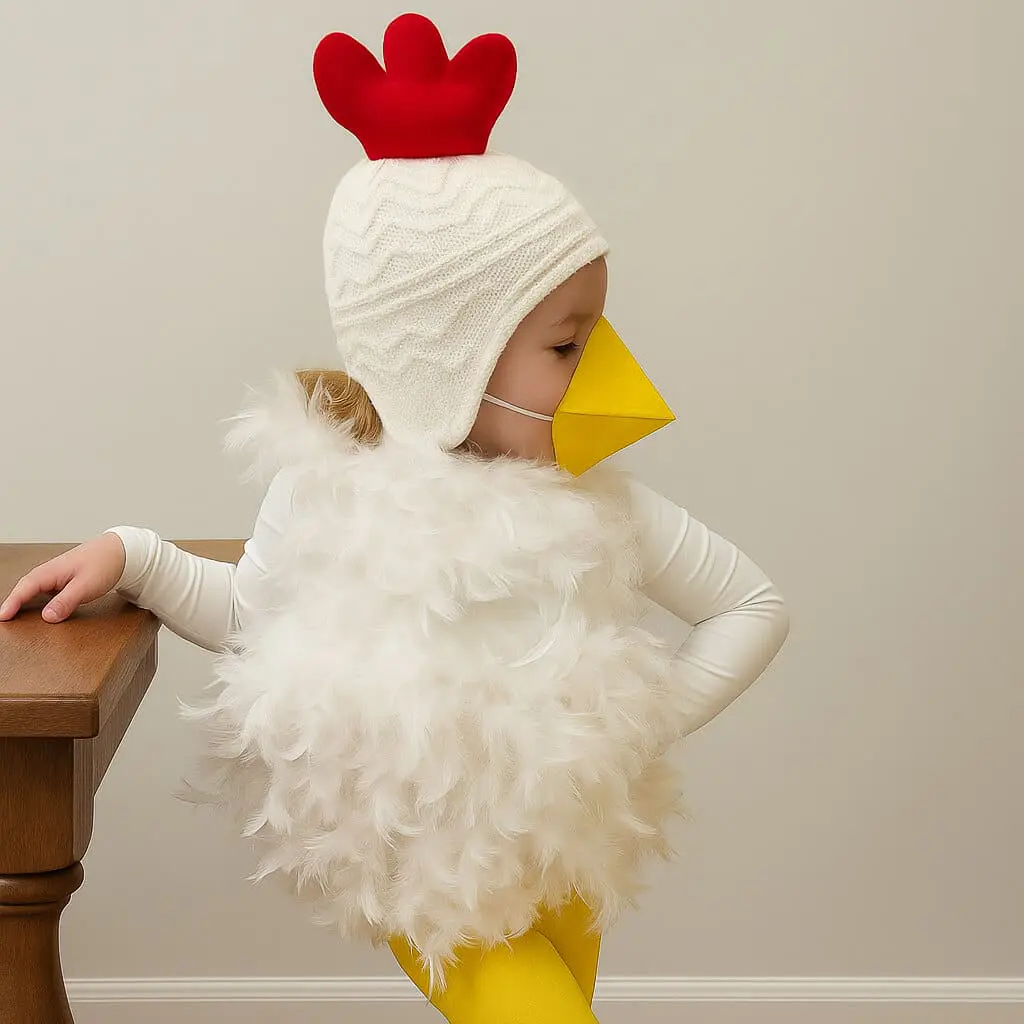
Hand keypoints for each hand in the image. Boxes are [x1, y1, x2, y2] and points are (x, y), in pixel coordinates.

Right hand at [0, 532, 126, 622]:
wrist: (121, 551)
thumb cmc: (104, 563)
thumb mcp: (86, 586)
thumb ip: (66, 601)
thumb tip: (47, 617)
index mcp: (50, 571)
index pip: (25, 588)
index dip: (12, 603)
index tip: (2, 617)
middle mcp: (49, 573)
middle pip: (25, 590)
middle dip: (12, 604)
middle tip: (3, 620)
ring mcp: (55, 576)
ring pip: (33, 591)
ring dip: (23, 603)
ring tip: (13, 618)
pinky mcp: (63, 581)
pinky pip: (44, 592)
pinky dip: (37, 602)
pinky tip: (38, 612)